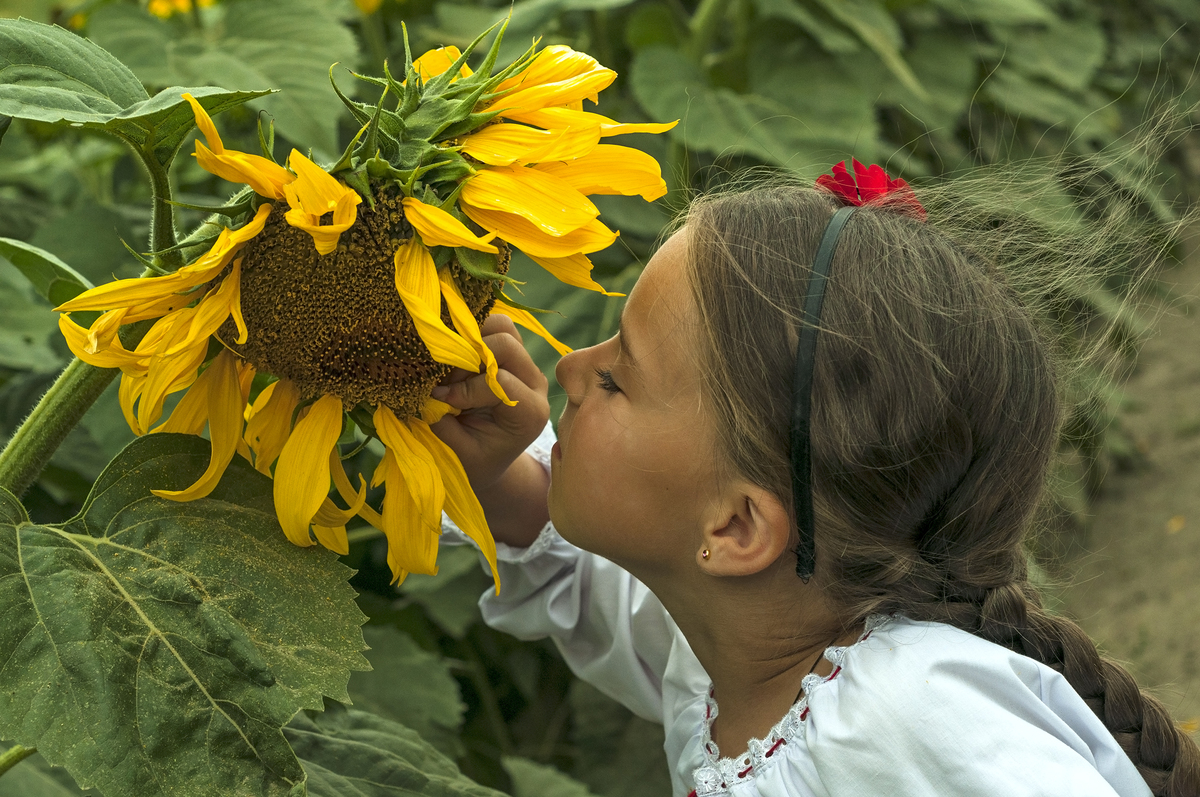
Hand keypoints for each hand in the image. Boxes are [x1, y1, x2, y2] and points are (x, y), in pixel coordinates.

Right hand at [429, 314, 550, 491]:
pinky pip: (492, 325)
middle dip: (467, 358)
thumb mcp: (457, 452)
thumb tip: (424, 387)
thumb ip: (442, 420)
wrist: (488, 460)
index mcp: (530, 412)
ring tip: (450, 367)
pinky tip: (454, 358)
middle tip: (444, 380)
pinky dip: (469, 334)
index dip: (465, 387)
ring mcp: (525, 363)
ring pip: (501, 326)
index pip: (500, 380)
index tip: (441, 400)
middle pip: (506, 343)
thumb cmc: (473, 461)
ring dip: (469, 341)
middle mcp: (535, 383)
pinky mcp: (511, 351)